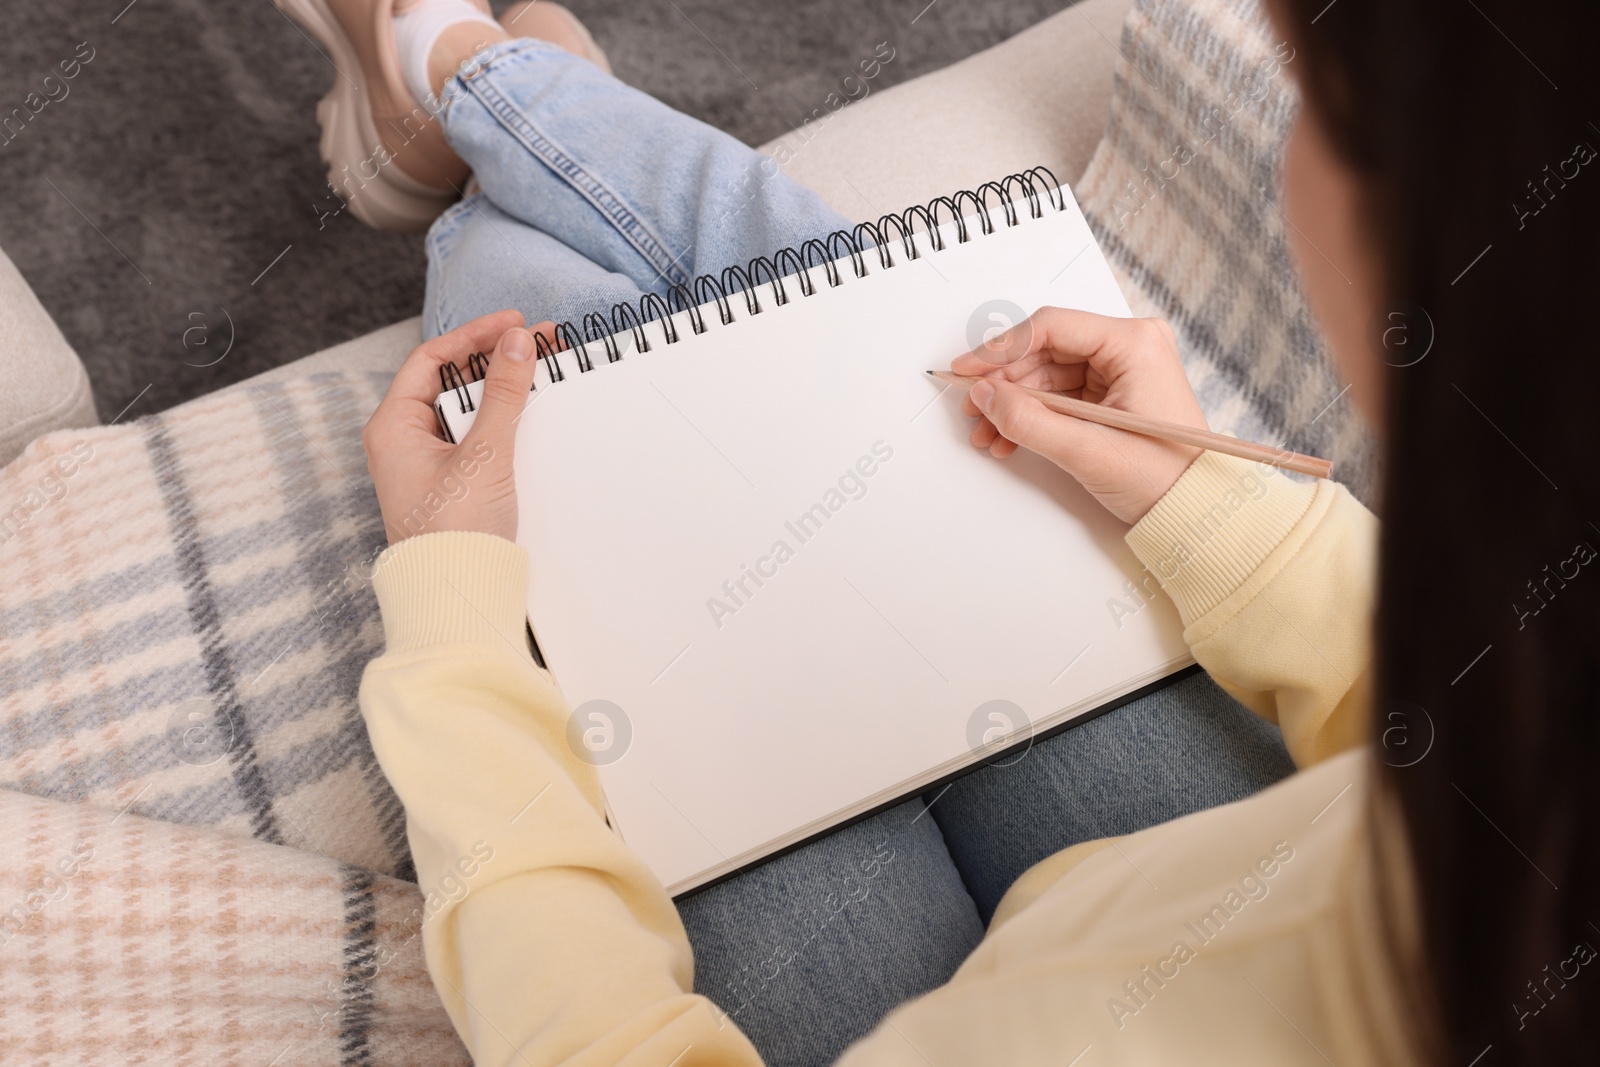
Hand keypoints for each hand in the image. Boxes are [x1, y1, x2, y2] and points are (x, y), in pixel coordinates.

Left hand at [363, 310, 551, 544]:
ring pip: (467, 409)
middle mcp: (405, 440)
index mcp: (393, 427)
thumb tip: (519, 343)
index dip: (475, 336)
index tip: (515, 324)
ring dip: (503, 389)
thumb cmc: (454, 534)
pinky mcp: (452, 483)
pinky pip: (476, 437)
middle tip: (539, 344)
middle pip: (451, 381)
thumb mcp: (485, 455)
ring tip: (542, 371)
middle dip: (495, 360)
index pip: (432, 359)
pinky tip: (531, 412)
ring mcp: (428, 463)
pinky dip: (503, 421)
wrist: (457, 596)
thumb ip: (504, 394)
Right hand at [953, 308, 1205, 523]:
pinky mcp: (1112, 391)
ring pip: (1046, 374)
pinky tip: (1009, 437)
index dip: (1001, 348)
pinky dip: (1032, 414)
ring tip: (988, 432)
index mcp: (1134, 344)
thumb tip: (984, 395)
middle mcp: (1129, 346)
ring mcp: (1120, 368)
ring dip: (1013, 403)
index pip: (1051, 327)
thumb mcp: (1087, 451)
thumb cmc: (1162, 477)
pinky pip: (1059, 393)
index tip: (968, 370)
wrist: (1192, 509)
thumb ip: (1029, 421)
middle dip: (1003, 383)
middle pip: (1044, 350)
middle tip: (973, 408)